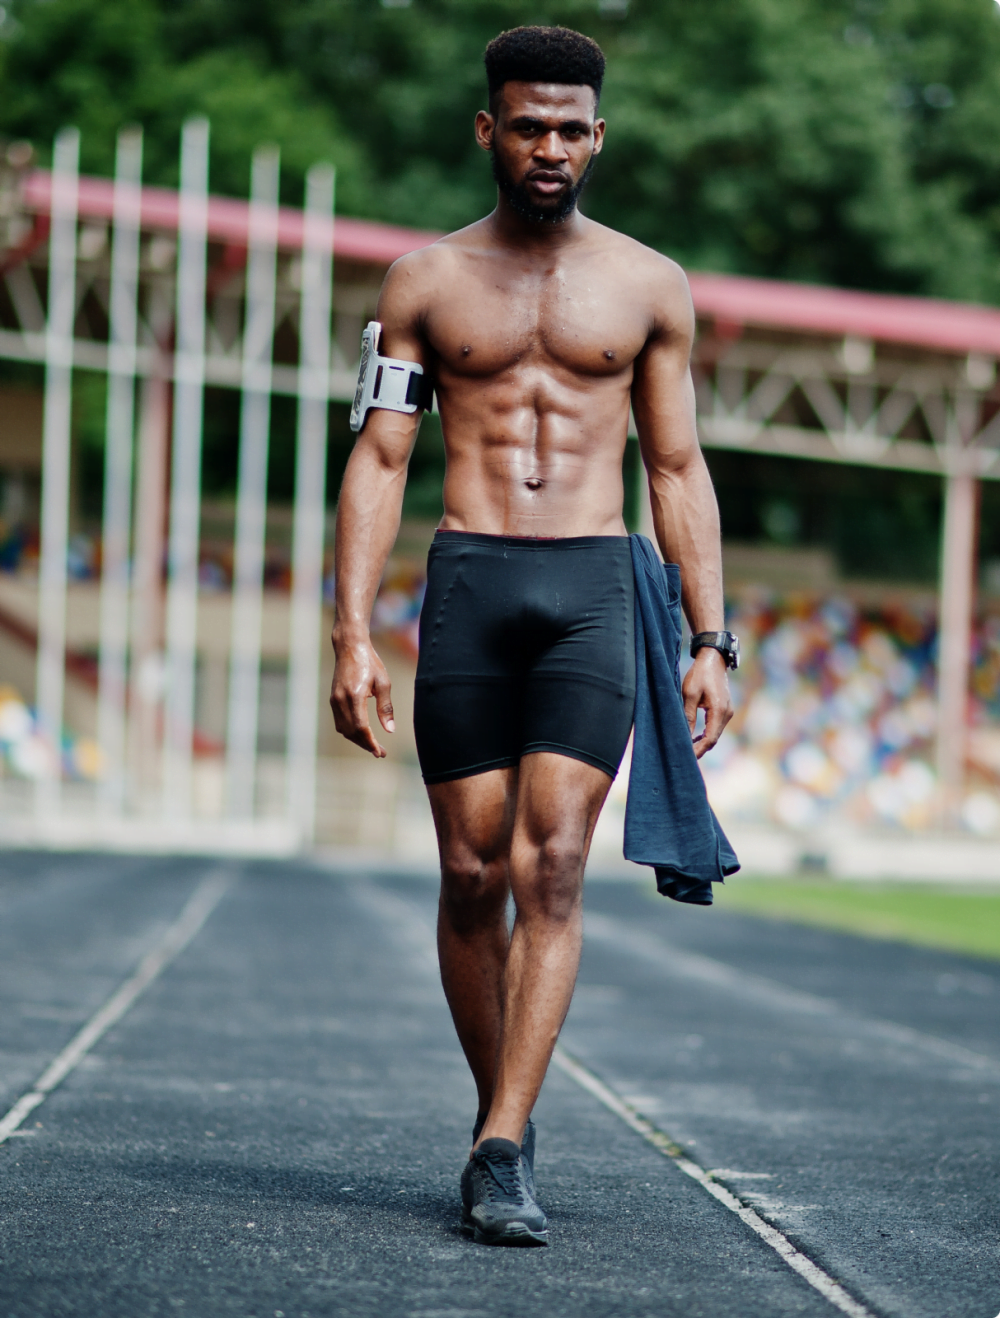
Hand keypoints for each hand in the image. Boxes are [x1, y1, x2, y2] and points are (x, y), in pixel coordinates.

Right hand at [330, 634, 394, 757]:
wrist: (349, 647)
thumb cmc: (370, 662)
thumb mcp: (383, 683)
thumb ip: (386, 707)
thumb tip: (390, 730)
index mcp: (355, 695)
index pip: (361, 727)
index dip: (370, 742)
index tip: (380, 752)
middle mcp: (341, 700)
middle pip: (352, 732)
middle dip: (366, 745)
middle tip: (381, 753)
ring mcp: (334, 700)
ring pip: (344, 729)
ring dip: (357, 740)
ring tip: (373, 746)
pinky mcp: (333, 699)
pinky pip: (340, 722)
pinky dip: (350, 731)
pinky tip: (361, 734)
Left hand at [682, 647, 732, 759]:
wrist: (713, 659)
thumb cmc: (700, 674)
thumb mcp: (689, 694)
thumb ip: (688, 716)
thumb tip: (685, 736)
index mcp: (719, 711)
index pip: (710, 739)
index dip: (698, 750)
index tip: (687, 758)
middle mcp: (727, 714)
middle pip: (714, 739)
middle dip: (700, 749)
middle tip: (684, 758)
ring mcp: (728, 712)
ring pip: (715, 734)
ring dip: (703, 743)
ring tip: (687, 750)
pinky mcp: (725, 709)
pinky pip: (716, 727)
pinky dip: (706, 734)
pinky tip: (695, 738)